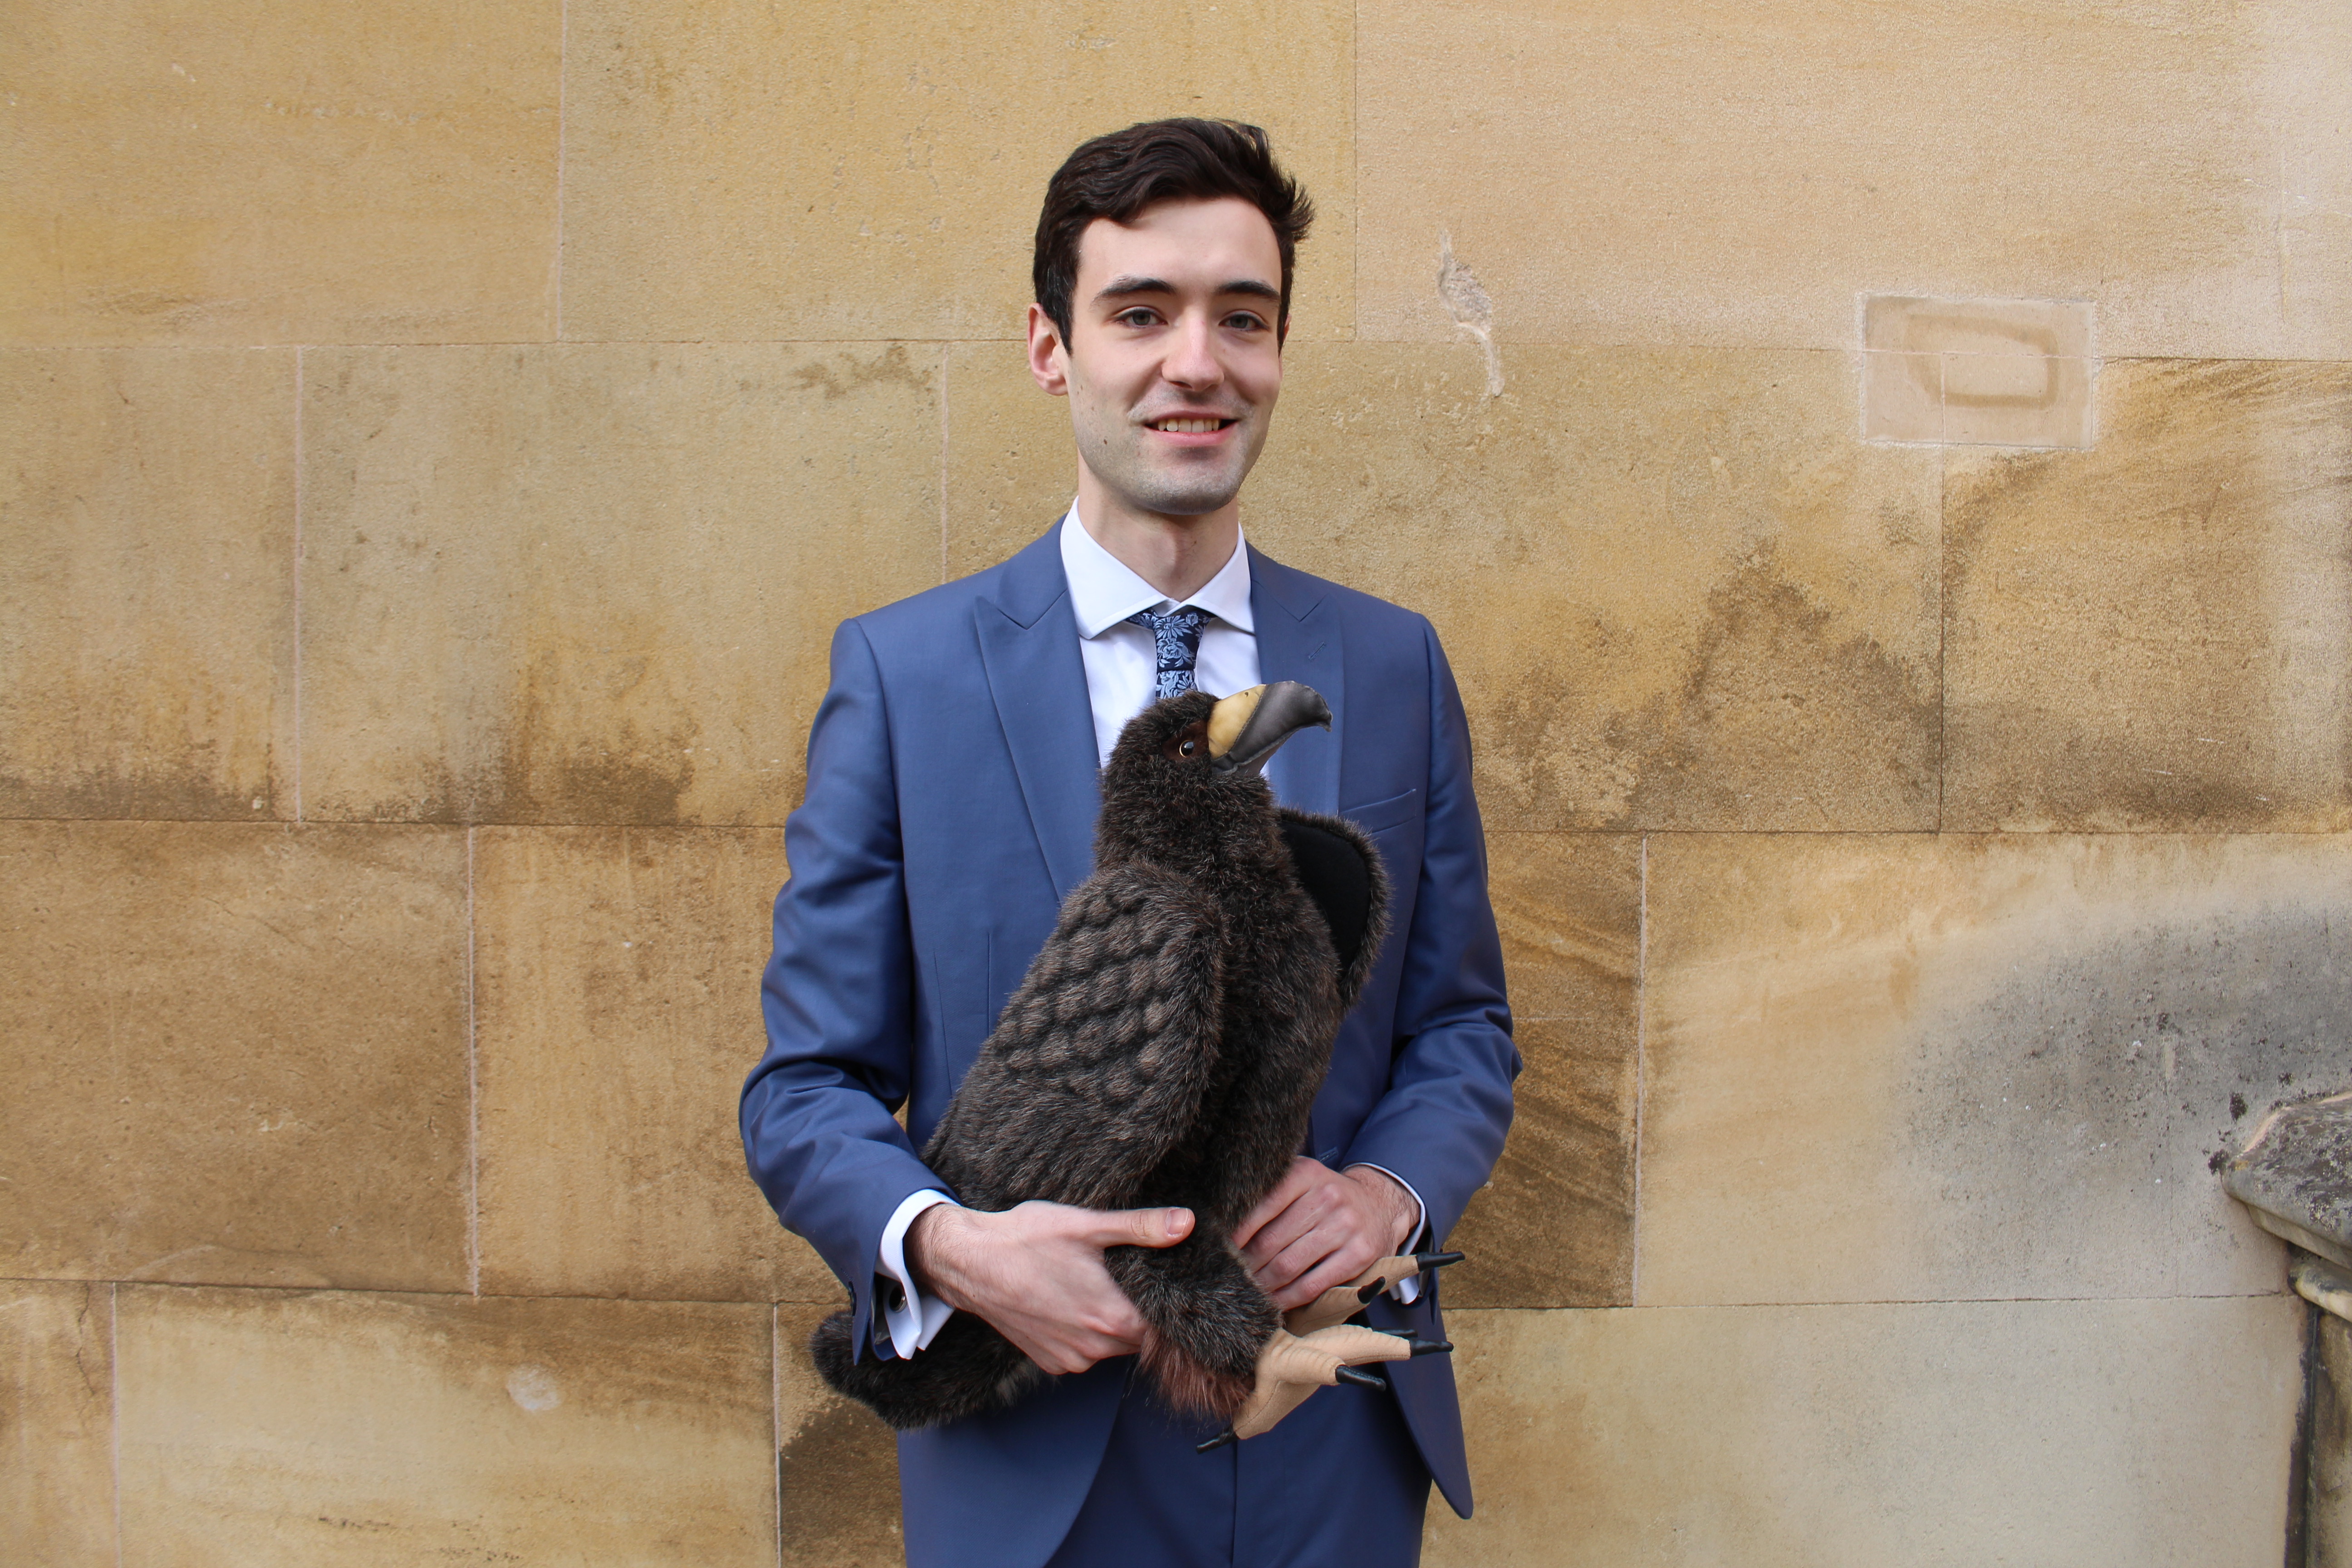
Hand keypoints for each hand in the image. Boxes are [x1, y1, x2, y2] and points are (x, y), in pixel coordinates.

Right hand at [904, 1200, 1192, 1375]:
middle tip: (1135, 1276)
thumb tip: (1186, 1223)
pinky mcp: (1050, 1362)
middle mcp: (1095, 1348)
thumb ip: (1142, 1228)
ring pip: (1115, 1345)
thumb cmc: (1026, 1239)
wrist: (969, 1262)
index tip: (1172, 1281)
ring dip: (1115, 1321)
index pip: (1167, 1325)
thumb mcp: (1087, 1226)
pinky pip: (1086, 1352)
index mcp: (1113, 1317)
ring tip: (1102, 1285)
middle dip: (1144, 1311)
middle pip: (1143, 1337)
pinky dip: (1088, 1332)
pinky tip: (1075, 1301)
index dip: (1174, 1304)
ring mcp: (1071, 1359)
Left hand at [1232, 1159, 1417, 1311]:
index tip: (1220, 1249)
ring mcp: (1345, 1226)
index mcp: (1305, 1174)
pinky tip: (1275, 1303)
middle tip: (1229, 1278)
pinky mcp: (1359, 1255)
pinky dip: (1288, 1298)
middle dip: (1245, 1264)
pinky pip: (1312, 1285)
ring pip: (1288, 1265)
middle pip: (1270, 1240)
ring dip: (1263, 1285)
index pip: (1260, 1205)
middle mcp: (1327, 1196)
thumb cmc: (1327, 1198)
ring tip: (1248, 1291)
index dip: (1236, 1232)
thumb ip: (1270, 1195)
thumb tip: (1224, 1226)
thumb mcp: (1302, 1182)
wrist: (1381, 1206)